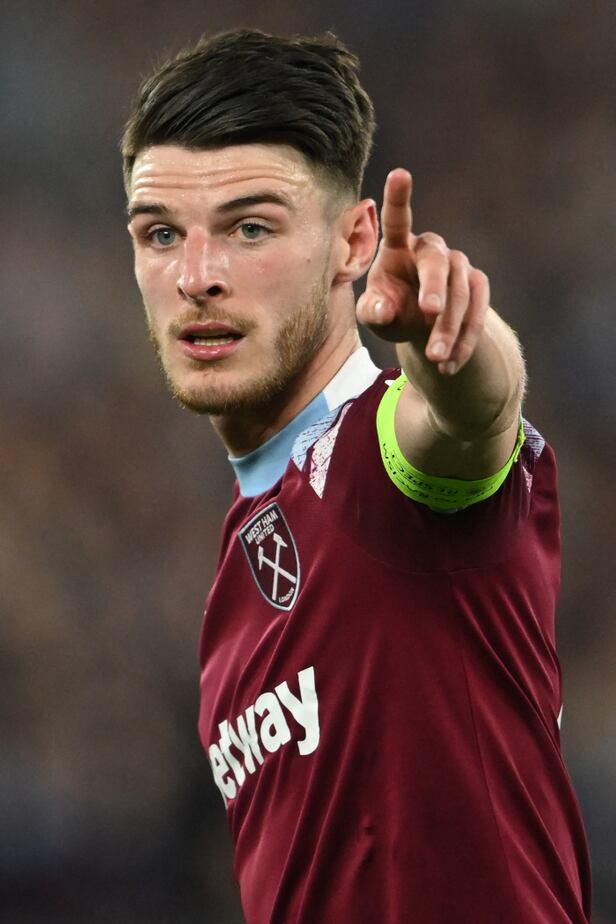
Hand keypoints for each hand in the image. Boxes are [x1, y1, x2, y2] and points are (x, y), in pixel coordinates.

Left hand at [356, 169, 489, 374]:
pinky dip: (465, 339)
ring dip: (449, 327)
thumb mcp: (375, 316)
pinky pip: (477, 311)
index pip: (398, 219)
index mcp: (398, 248)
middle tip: (429, 311)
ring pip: (460, 292)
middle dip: (435, 285)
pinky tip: (449, 365)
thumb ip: (373, 312)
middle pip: (437, 260)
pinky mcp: (477, 287)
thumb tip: (383, 308)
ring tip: (434, 358)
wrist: (424, 331)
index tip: (400, 172)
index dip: (399, 197)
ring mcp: (458, 266)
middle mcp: (430, 250)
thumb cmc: (391, 313)